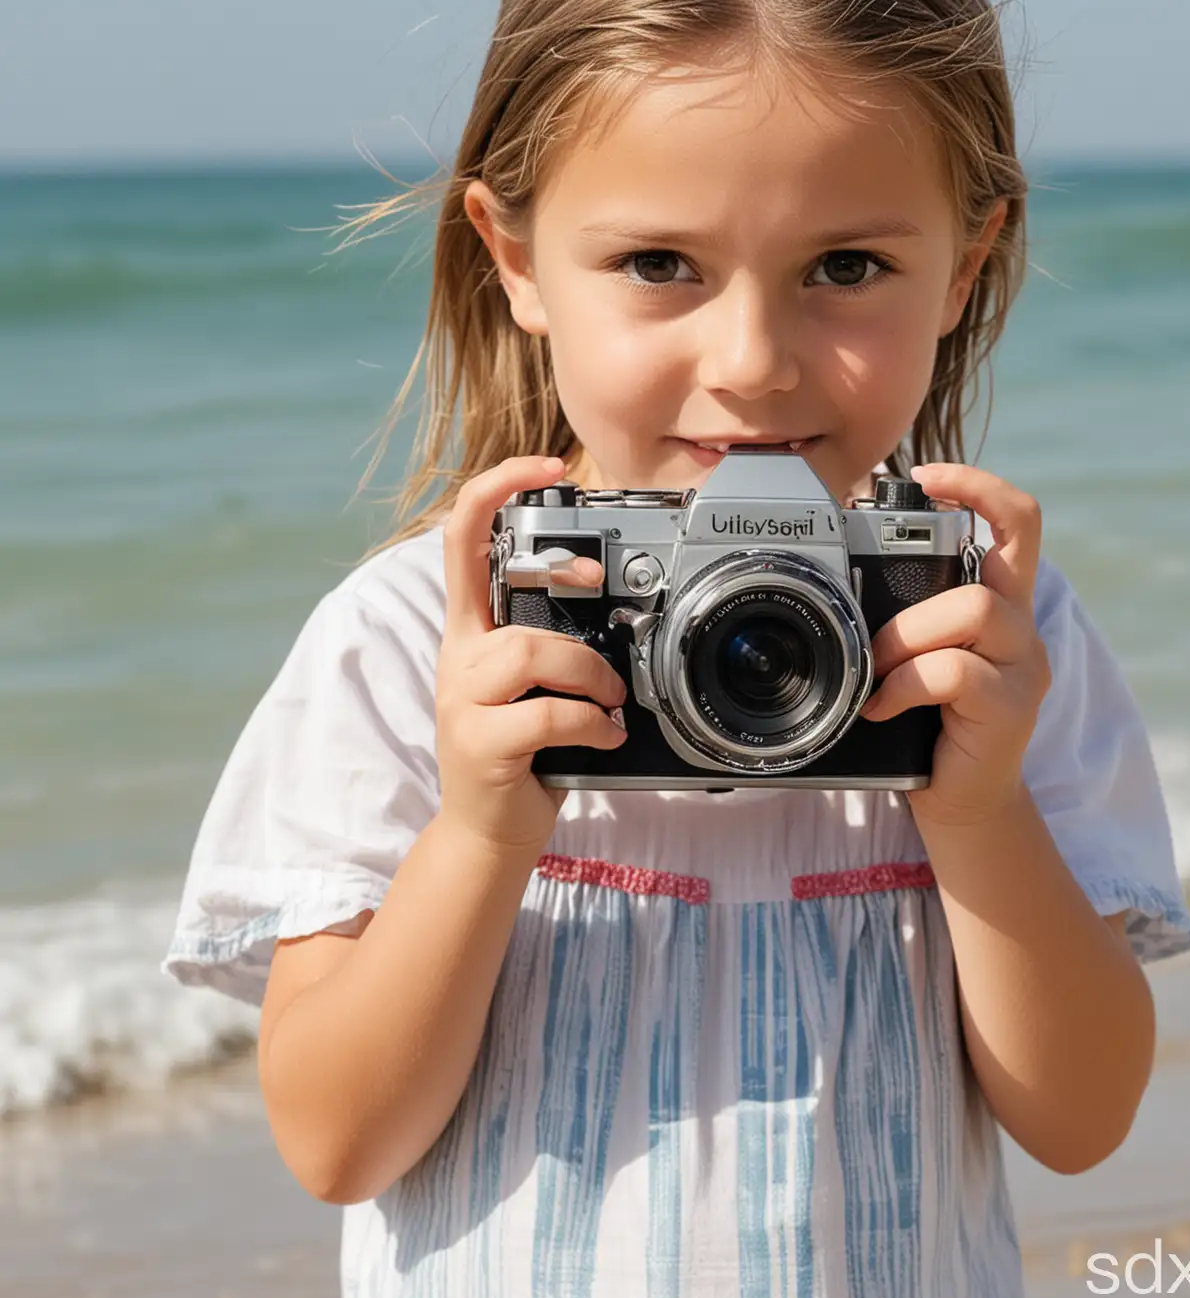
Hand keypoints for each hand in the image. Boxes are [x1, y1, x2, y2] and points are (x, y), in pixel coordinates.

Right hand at [435, 455, 625, 852]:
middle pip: (507, 595)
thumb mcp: (537, 682)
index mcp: (473, 630)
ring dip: (590, 675)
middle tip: (606, 631)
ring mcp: (462, 699)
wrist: (488, 831)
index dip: (498, 488)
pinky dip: (590, 722)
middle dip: (569, 605)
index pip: (464, 537)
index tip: (545, 465)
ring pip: (532, 652)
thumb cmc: (525, 750)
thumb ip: (558, 639)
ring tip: (610, 702)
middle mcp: (459, 656)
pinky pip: (546, 713)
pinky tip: (602, 736)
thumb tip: (621, 609)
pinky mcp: (479, 743)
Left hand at [858, 462, 1050, 827]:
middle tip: (875, 641)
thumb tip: (836, 581)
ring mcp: (1025, 668)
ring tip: (879, 673)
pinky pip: (957, 671)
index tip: (926, 476)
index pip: (1018, 521)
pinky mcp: (1012, 708)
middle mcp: (1022, 627)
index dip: (980, 486)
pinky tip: (884, 708)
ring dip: (909, 637)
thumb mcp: (915, 655)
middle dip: (920, 591)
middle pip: (1000, 560)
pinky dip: (906, 684)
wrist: (960, 804)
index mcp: (1000, 603)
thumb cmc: (927, 723)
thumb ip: (902, 616)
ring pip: (974, 610)